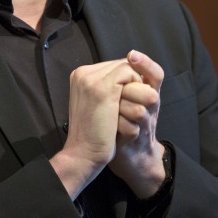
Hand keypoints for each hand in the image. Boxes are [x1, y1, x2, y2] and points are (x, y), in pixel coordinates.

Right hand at [50, 59, 141, 198]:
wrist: (84, 153)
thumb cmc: (94, 133)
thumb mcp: (97, 104)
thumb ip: (107, 86)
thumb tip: (128, 71)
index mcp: (80, 76)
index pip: (113, 67)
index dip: (126, 81)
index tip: (126, 100)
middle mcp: (83, 73)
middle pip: (121, 64)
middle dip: (132, 81)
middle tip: (131, 103)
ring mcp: (91, 78)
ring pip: (127, 67)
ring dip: (136, 86)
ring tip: (132, 106)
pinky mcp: (103, 88)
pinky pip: (130, 74)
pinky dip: (137, 88)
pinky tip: (132, 106)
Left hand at [109, 50, 165, 197]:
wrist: (123, 151)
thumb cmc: (118, 117)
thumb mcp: (121, 94)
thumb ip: (123, 78)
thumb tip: (120, 61)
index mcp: (148, 91)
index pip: (156, 73)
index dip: (146, 64)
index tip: (132, 55)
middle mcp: (152, 106)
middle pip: (148, 92)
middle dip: (126, 93)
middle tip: (114, 97)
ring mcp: (147, 124)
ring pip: (139, 110)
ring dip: (119, 110)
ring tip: (111, 113)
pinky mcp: (138, 139)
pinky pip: (131, 128)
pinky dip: (117, 126)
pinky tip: (111, 127)